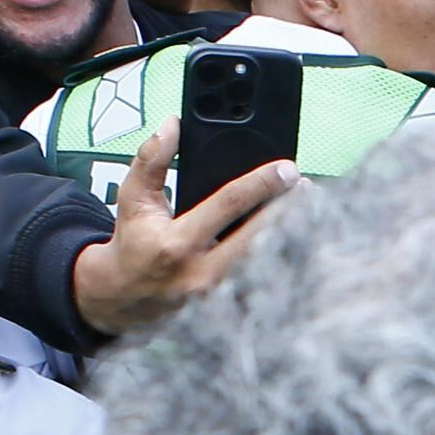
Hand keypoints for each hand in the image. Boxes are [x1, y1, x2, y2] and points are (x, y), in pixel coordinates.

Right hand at [72, 125, 291, 337]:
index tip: (286, 168)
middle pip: (260, 239)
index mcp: (176, 245)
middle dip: (289, 210)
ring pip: (268, 264)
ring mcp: (219, 297)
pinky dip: (283, 260)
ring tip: (310, 211)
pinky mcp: (230, 309)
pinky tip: (298, 240)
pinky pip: (265, 283)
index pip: (227, 206)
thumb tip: (172, 124)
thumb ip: (151, 159)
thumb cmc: (133, 245)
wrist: (124, 299)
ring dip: (292, 236)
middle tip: (308, 188)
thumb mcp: (133, 199)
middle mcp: (201, 275)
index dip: (261, 184)